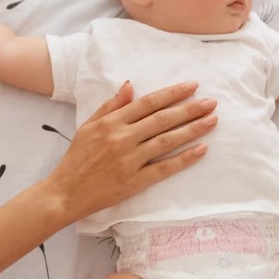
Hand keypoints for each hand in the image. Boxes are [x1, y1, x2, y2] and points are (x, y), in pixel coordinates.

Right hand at [46, 81, 216, 220]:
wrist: (66, 192)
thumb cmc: (76, 158)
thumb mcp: (88, 125)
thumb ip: (111, 105)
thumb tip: (130, 86)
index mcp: (111, 122)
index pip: (148, 103)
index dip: (172, 93)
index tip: (192, 86)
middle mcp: (122, 138)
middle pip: (162, 119)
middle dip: (190, 109)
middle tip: (212, 102)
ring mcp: (129, 160)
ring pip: (167, 141)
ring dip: (193, 129)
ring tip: (212, 120)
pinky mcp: (135, 181)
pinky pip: (165, 168)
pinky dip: (185, 159)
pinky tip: (202, 150)